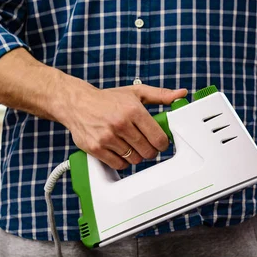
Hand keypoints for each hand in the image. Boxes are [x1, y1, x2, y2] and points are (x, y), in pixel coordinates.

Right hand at [57, 75, 186, 169]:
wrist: (75, 102)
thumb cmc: (107, 99)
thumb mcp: (136, 92)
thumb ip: (160, 95)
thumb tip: (181, 94)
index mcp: (133, 110)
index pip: (158, 138)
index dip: (163, 144)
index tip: (160, 143)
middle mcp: (120, 124)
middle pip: (148, 152)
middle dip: (150, 151)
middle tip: (146, 145)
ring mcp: (107, 137)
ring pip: (134, 160)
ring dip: (136, 156)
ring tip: (131, 146)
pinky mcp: (96, 148)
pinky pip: (119, 164)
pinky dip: (122, 161)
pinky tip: (120, 151)